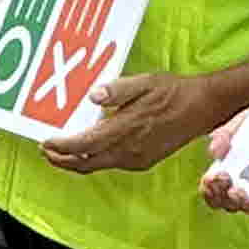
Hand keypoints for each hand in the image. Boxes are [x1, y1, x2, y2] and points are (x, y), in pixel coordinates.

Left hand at [43, 71, 209, 177]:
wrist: (203, 109)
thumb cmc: (173, 92)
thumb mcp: (145, 82)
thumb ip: (117, 90)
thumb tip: (94, 96)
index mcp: (125, 129)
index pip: (84, 145)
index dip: (62, 147)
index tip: (45, 143)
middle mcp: (129, 150)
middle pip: (86, 163)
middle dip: (62, 160)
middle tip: (46, 151)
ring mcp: (137, 158)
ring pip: (98, 166)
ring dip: (77, 161)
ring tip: (62, 151)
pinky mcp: (144, 161)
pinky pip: (112, 164)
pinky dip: (95, 160)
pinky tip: (90, 149)